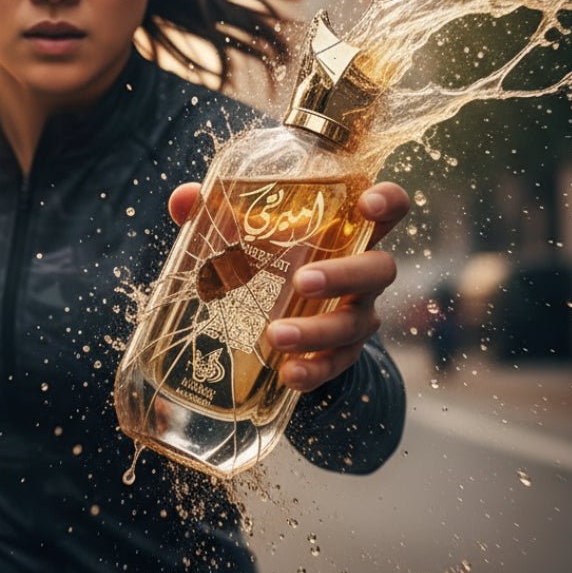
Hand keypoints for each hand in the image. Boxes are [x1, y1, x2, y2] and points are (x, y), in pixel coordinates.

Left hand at [168, 180, 409, 392]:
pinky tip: (289, 374)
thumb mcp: (251, 234)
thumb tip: (183, 198)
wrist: (284, 318)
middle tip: (303, 281)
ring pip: (354, 323)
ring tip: (276, 335)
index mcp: (349, 233)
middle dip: (345, 275)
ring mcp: (357, 314)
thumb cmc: (274, 258)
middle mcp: (362, 273)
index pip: (389, 211)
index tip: (368, 204)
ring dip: (317, 330)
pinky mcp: (342, 353)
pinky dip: (314, 371)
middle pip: (379, 269)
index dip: (388, 203)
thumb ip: (219, 212)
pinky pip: (337, 364)